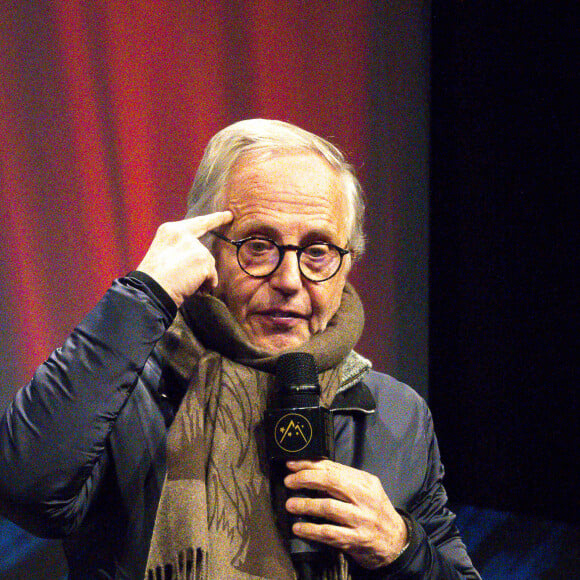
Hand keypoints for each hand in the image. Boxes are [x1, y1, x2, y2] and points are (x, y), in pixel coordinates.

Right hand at [136, 211, 232, 306]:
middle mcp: (183, 234)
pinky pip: (212, 275)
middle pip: (203, 250)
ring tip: (185, 284)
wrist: (151, 290)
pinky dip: (206, 285)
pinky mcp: (203, 259)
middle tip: (191, 274)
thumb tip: (201, 260)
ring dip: (201, 277)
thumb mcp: (163, 254)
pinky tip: (193, 289)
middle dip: (201, 266)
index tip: (228, 215)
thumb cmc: (155, 279)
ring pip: (208, 264)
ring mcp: (194, 246)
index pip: (197, 223)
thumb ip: (180, 248)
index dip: (215, 219)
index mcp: (170, 230)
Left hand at [284, 459, 407, 569]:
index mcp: (365, 482)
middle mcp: (365, 498)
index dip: (310, 465)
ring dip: (305, 505)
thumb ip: (344, 479)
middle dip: (306, 479)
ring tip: (290, 504)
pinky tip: (299, 528)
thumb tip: (312, 468)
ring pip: (328, 507)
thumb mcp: (366, 490)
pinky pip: (329, 532)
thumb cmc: (375, 512)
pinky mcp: (357, 540)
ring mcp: (362, 519)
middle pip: (331, 482)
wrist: (396, 541)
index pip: (334, 468)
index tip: (292, 465)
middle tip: (289, 481)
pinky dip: (311, 530)